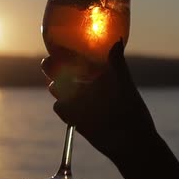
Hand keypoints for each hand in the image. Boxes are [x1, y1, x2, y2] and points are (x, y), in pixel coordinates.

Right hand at [43, 40, 157, 161]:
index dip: (67, 52)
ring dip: (55, 86)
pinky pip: (61, 107)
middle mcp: (86, 85)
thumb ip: (117, 62)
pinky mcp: (74, 117)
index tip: (58, 47)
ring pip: (60, 89)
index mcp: (97, 73)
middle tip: (47, 63)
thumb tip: (117, 39)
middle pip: (64, 72)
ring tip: (55, 85)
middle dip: (54, 67)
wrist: (131, 139)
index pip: (78, 58)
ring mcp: (79, 101)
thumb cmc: (131, 107)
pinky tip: (65, 105)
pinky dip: (62, 106)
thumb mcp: (124, 82)